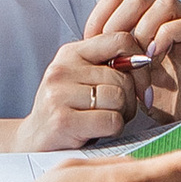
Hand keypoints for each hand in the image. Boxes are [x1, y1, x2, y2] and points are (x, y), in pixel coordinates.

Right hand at [16, 28, 148, 151]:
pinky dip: (113, 130)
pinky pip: (111, 120)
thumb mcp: (83, 80)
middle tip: (116, 111)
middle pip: (122, 77)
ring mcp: (60, 94)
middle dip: (130, 99)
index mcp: (71, 53)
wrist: (34, 141)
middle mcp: (62, 69)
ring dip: (121, 115)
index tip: (140, 83)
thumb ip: (110, 66)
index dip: (139, 63)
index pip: (120, 40)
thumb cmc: (68, 111)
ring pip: (118, 98)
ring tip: (105, 121)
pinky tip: (98, 131)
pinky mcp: (63, 120)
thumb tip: (146, 60)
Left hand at [85, 0, 180, 126]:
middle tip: (115, 52)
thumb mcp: (121, 73)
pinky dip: (168, 37)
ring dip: (146, 29)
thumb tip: (84, 45)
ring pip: (165, 3)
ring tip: (139, 57)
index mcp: (139, 20)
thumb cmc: (153, 93)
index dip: (101, 16)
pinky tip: (156, 57)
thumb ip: (107, 55)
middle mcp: (161, 18)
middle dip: (120, 23)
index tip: (92, 42)